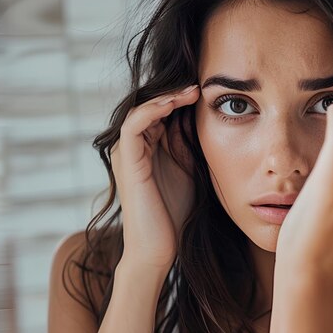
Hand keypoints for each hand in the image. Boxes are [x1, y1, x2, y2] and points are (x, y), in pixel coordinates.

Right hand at [110, 85, 199, 275]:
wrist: (159, 247)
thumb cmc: (174, 212)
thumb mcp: (188, 167)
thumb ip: (187, 142)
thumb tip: (201, 114)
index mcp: (146, 147)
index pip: (160, 111)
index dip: (180, 98)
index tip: (207, 91)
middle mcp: (132, 146)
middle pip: (149, 106)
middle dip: (174, 93)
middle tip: (200, 85)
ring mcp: (126, 152)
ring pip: (140, 109)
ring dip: (166, 97)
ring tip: (192, 91)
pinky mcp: (126, 160)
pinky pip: (134, 124)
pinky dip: (153, 109)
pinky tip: (175, 104)